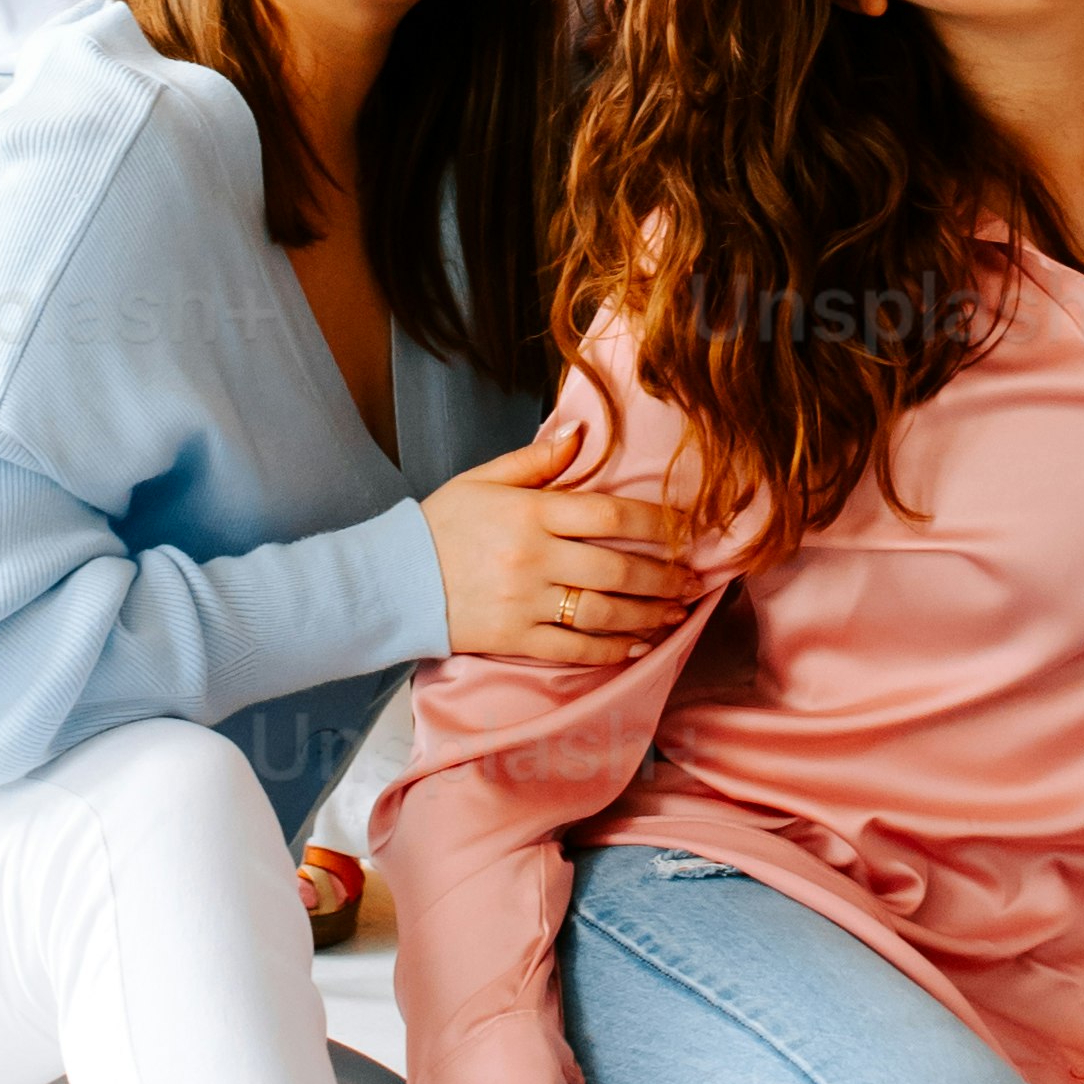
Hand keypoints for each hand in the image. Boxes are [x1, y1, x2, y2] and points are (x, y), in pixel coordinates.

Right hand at [424, 408, 723, 670]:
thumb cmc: (440, 525)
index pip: (610, 514)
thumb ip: (536, 460)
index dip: (657, 522)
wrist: (391, 580)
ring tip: (674, 613)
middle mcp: (534, 558)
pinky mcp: (514, 639)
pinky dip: (610, 650)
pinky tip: (637, 646)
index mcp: (531, 512)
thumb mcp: (483, 479)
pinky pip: (573, 649)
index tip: (686, 529)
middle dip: (663, 576)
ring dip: (647, 615)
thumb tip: (582, 433)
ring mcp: (525, 602)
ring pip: (603, 612)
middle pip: (617, 568)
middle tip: (693, 581)